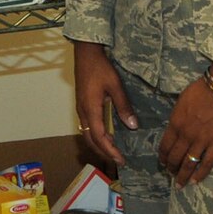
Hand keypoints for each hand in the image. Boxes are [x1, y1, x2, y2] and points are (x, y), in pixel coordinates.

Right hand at [73, 42, 138, 169]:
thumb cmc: (101, 68)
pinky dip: (96, 136)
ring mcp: (80, 109)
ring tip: (113, 150)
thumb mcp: (115, 86)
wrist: (85, 53)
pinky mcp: (81, 105)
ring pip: (87, 134)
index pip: (99, 137)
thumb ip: (123, 106)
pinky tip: (106, 135)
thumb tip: (132, 126)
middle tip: (118, 160)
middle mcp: (83, 112)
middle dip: (103, 152)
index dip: (109, 151)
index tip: (121, 160)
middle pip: (90, 140)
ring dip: (99, 145)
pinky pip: (86, 127)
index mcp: (91, 109)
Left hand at [156, 78, 212, 187]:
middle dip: (171, 168)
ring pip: (189, 164)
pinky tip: (196, 181)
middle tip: (171, 174)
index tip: (163, 163)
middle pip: (175, 158)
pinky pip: (207, 163)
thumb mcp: (180, 102)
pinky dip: (201, 174)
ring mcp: (201, 141)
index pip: (165, 146)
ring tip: (180, 184)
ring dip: (183, 175)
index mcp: (175, 124)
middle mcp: (186, 136)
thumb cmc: (200, 90)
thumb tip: (174, 129)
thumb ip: (176, 118)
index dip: (163, 157)